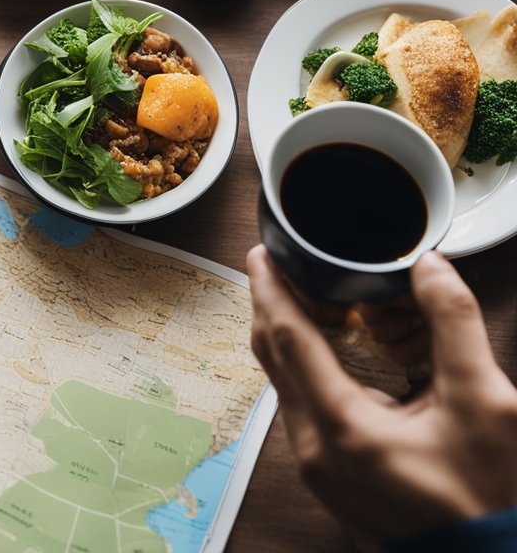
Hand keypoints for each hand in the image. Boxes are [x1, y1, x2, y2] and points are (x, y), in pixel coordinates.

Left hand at [247, 246, 516, 543]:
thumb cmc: (489, 497)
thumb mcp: (485, 401)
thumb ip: (454, 324)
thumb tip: (429, 267)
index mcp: (341, 426)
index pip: (286, 338)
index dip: (271, 289)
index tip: (262, 253)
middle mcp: (313, 447)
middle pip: (275, 357)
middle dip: (276, 306)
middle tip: (289, 267)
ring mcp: (316, 466)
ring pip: (285, 382)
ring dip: (294, 337)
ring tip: (318, 301)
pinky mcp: (328, 474)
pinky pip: (301, 405)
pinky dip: (309, 368)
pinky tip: (336, 349)